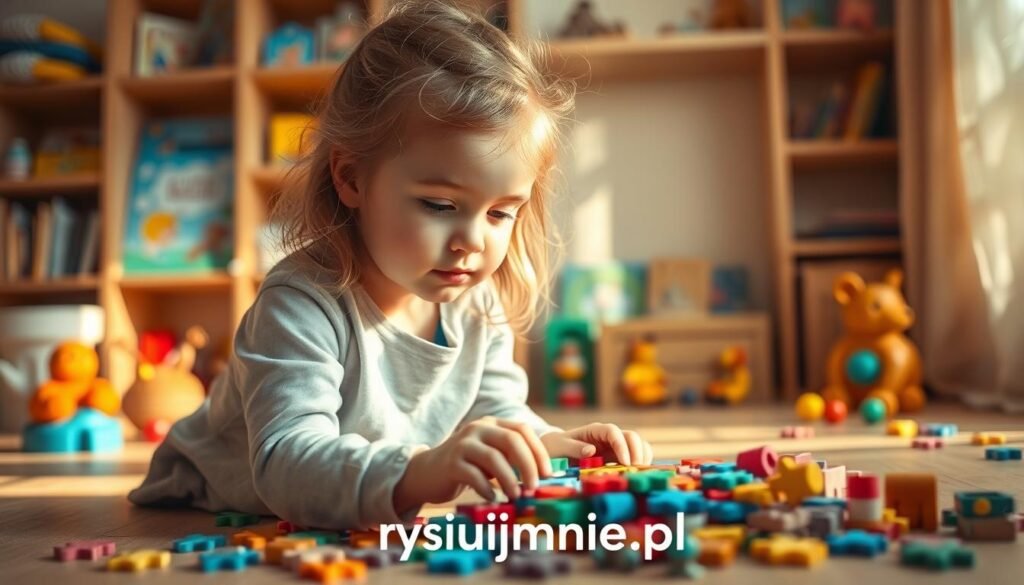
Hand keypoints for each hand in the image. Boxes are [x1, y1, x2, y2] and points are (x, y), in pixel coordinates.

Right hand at [393, 417, 551, 513]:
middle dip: (528, 465)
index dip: (538, 451)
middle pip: (511, 440)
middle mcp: (478, 428)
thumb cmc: (468, 466)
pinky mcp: (450, 462)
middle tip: (535, 487)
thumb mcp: (492, 457)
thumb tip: (544, 475)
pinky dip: (487, 488)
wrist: (427, 472)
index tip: (548, 474)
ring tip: (516, 496)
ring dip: (509, 479)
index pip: (522, 430)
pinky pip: (473, 475)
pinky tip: (493, 497)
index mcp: (492, 424)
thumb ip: (512, 459)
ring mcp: (462, 444)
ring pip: (493, 458)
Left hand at [540, 423, 652, 465]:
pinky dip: (639, 464)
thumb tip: (591, 450)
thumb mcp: (560, 447)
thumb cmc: (556, 447)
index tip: (625, 463)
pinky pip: (635, 457)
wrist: (555, 451)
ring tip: (640, 474)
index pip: (613, 432)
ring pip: (637, 445)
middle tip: (636, 471)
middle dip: (637, 452)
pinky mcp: (617, 457)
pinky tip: (637, 476)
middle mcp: (608, 436)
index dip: (621, 445)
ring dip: (642, 458)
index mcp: (595, 430)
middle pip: (631, 436)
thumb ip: (574, 447)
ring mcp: (615, 446)